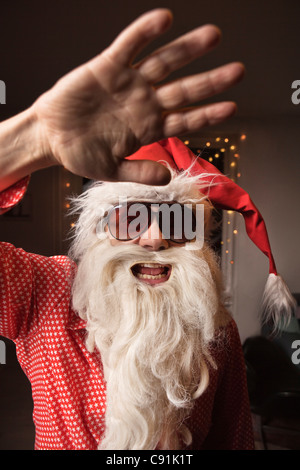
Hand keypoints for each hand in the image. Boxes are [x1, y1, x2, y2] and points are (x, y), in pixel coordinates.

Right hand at [33, 9, 243, 184]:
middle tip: (238, 71)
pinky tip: (165, 18)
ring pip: (164, 62)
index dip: (208, 114)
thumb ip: (140, 173)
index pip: (185, 120)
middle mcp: (144, 102)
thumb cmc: (82, 154)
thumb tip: (168, 176)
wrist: (51, 137)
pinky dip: (145, 32)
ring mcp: (128, 82)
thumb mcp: (112, 170)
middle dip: (210, 81)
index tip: (232, 108)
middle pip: (183, 89)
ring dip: (187, 49)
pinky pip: (129, 45)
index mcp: (149, 128)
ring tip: (213, 36)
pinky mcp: (107, 66)